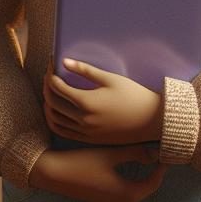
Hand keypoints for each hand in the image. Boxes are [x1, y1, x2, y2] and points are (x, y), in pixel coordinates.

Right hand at [29, 145, 165, 201]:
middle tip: (153, 152)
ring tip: (140, 155)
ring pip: (133, 187)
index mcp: (128, 194)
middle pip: (145, 186)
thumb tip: (155, 151)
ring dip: (138, 173)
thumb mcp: (109, 154)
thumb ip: (133, 152)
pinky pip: (122, 188)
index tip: (164, 153)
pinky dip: (127, 176)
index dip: (161, 167)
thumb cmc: (82, 163)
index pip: (154, 182)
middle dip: (151, 170)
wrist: (53, 174)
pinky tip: (121, 162)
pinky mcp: (101, 197)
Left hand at [44, 59, 162, 144]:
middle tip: (49, 76)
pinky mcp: (92, 140)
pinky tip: (56, 111)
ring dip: (48, 104)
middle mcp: (84, 120)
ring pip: (55, 119)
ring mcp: (87, 132)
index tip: (52, 65)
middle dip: (46, 86)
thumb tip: (64, 61)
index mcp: (87, 102)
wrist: (154, 121)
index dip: (51, 74)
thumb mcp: (110, 79)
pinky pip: (64, 132)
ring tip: (51, 92)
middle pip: (52, 102)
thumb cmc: (134, 96)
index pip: (57, 87)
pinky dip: (55, 121)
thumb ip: (85, 70)